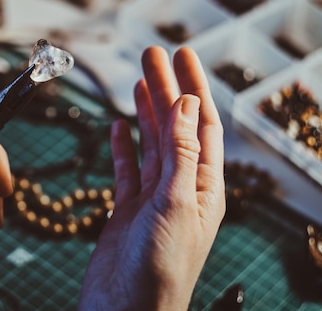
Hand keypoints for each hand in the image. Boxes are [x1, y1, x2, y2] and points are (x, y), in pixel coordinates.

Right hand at [78, 46, 224, 310]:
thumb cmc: (159, 268)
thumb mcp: (175, 203)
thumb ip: (180, 152)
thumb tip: (187, 103)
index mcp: (202, 186)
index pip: (201, 124)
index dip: (193, 86)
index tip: (182, 54)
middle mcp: (180, 188)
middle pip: (174, 126)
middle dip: (165, 88)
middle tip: (151, 54)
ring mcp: (152, 199)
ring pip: (150, 144)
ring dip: (145, 111)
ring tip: (138, 79)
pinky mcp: (127, 210)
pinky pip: (127, 170)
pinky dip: (123, 147)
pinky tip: (119, 127)